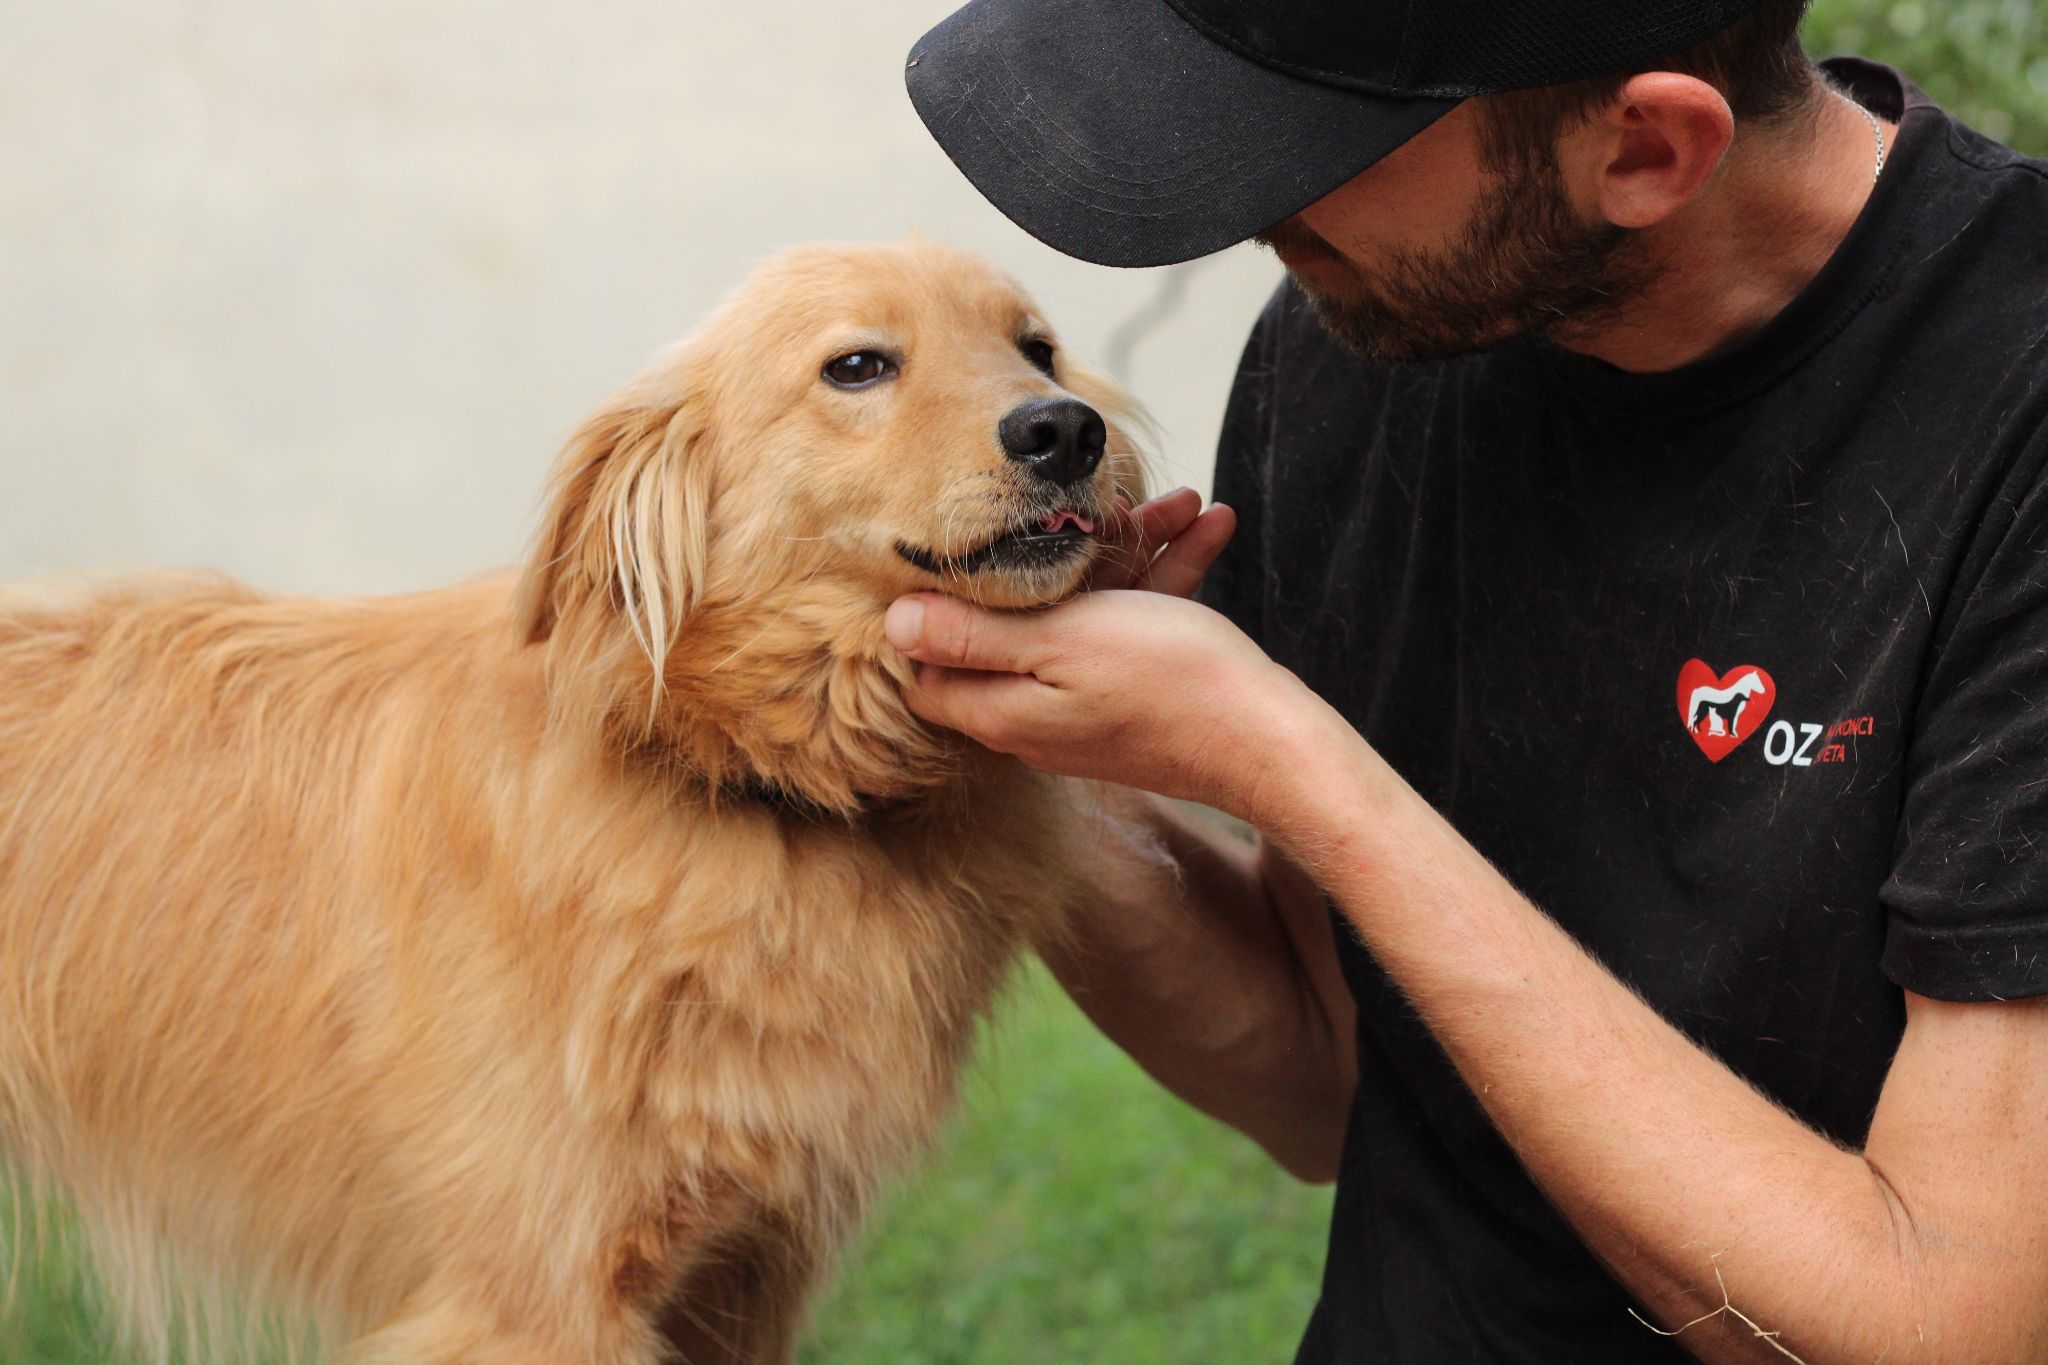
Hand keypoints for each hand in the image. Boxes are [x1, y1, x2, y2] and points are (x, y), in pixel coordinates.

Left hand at [885, 490, 1322, 820]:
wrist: (1268, 744)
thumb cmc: (1166, 683)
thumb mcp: (1060, 642)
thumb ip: (973, 635)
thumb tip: (893, 623)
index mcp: (1001, 707)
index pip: (934, 659)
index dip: (947, 599)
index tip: (976, 540)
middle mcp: (1035, 716)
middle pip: (1020, 621)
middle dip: (1064, 553)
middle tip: (1108, 502)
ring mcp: (1088, 706)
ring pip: (1090, 612)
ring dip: (1134, 551)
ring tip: (1181, 502)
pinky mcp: (1136, 697)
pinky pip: (1134, 627)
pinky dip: (1164, 579)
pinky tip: (1208, 526)